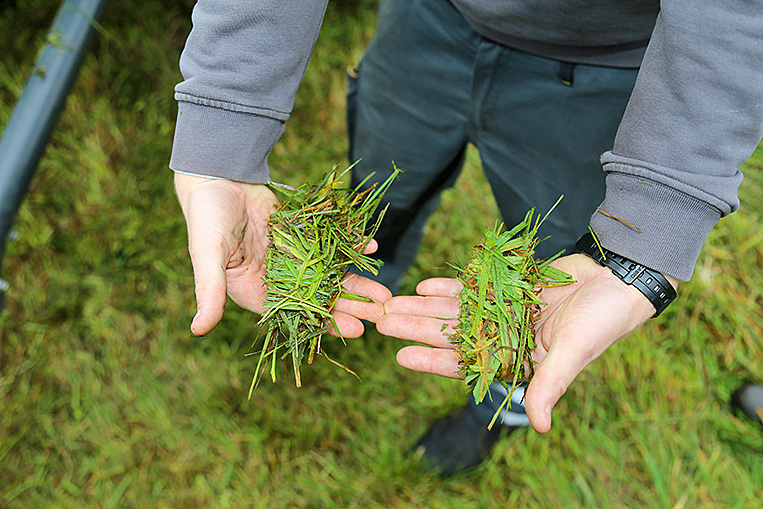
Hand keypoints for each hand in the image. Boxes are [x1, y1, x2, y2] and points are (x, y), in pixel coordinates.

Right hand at [174, 172, 389, 336]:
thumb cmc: (206, 216)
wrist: (216, 174)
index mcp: (253, 291)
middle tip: (380, 315)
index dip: (324, 324)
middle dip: (350, 308)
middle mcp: (275, 279)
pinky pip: (330, 245)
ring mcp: (291, 257)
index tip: (355, 331)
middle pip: (318, 299)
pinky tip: (372, 249)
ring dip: (356, 284)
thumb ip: (208, 291)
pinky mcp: (301, 235)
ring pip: (329, 275)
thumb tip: (198, 330)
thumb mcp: (206, 255)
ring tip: (385, 293)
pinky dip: (350, 247)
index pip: (295, 315)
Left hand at [377, 253, 677, 432]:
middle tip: (379, 321)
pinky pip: (472, 288)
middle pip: (450, 335)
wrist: (620, 278)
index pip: (464, 365)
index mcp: (517, 360)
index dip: (430, 360)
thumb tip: (539, 427)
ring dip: (423, 307)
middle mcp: (504, 338)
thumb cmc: (601, 320)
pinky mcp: (509, 287)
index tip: (398, 356)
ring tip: (391, 301)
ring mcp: (504, 312)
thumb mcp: (573, 353)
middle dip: (416, 328)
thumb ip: (550, 386)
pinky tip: (424, 286)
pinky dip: (450, 287)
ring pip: (455, 310)